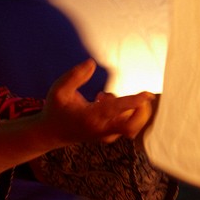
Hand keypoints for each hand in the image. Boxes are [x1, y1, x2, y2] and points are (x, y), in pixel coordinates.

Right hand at [41, 59, 155, 144]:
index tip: (148, 94)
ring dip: (129, 108)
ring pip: (131, 126)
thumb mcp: (58, 90)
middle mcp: (101, 129)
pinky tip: (101, 103)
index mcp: (90, 118)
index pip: (116, 109)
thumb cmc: (56, 109)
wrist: (51, 133)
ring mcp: (106, 135)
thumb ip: (74, 76)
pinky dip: (124, 112)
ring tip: (101, 98)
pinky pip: (125, 126)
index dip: (134, 101)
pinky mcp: (108, 136)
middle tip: (141, 96)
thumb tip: (92, 63)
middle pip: (132, 126)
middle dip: (142, 111)